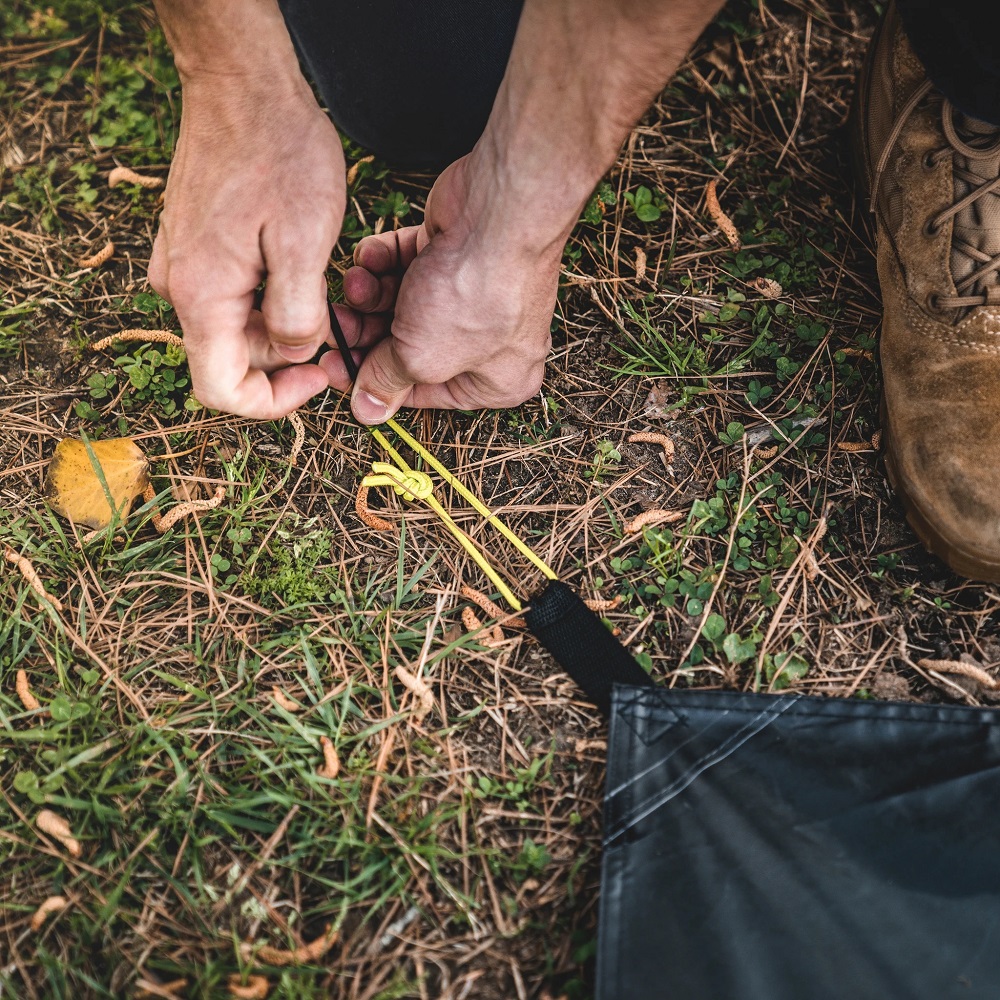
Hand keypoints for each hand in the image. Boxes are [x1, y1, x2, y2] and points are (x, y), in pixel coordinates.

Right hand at [148, 73, 344, 418]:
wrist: (244, 85)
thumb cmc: (280, 154)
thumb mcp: (306, 243)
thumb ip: (297, 314)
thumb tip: (293, 353)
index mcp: (200, 296)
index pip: (220, 390)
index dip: (273, 401)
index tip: (318, 378)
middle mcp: (180, 287)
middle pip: (234, 359)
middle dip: (287, 357)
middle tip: (340, 326)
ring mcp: (183, 265)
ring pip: (236, 328)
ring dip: (282, 324)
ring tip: (326, 287)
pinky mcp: (195, 247)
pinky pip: (231, 295)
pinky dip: (269, 297)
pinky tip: (301, 267)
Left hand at [322, 155, 560, 422]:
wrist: (497, 214)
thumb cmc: (474, 296)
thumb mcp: (420, 358)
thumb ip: (387, 381)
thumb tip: (367, 411)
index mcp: (495, 380)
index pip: (423, 392)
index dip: (375, 382)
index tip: (336, 371)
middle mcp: (487, 340)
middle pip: (408, 348)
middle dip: (366, 335)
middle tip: (334, 327)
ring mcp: (470, 292)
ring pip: (401, 305)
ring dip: (369, 297)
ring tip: (354, 287)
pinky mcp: (450, 250)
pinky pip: (405, 265)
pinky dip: (382, 263)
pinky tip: (370, 259)